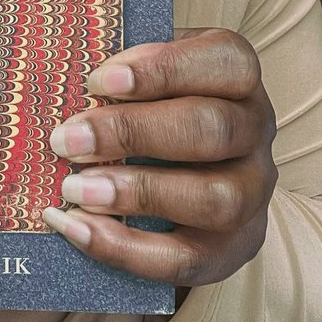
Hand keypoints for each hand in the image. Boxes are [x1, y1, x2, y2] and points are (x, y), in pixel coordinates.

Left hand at [42, 28, 277, 287]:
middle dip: (133, 134)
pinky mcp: (235, 246)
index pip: (223, 62)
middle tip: (68, 140)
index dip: (162, 69)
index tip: (97, 81)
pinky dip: (125, 248)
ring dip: (136, 194)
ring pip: (213, 199)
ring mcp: (253, 192)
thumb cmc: (155, 99)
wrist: (188, 163)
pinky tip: (76, 227)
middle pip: (212, 129)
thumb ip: (121, 70)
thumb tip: (66, 78)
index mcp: (237, 74)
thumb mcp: (147, 69)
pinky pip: (188, 259)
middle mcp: (256, 129)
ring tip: (74, 189)